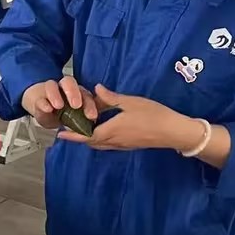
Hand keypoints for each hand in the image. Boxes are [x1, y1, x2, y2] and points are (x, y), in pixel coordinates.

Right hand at [21, 76, 98, 130]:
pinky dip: (43, 103)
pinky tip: (47, 109)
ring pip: (52, 85)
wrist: (43, 108)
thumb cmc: (64, 112)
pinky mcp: (38, 99)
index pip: (85, 94)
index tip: (91, 116)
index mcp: (77, 92)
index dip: (89, 104)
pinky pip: (40, 98)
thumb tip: (98, 120)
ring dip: (55, 95)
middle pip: (68, 82)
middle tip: (76, 105)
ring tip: (58, 106)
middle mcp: (63, 88)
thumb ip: (88, 115)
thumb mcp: (78, 116)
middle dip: (73, 92)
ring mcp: (49, 91)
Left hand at [56, 85, 206, 151]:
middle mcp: (114, 141)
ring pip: (100, 145)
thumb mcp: (131, 102)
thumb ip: (111, 97)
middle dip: (78, 137)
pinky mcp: (129, 146)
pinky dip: (100, 139)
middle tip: (68, 129)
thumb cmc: (153, 115)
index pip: (86, 136)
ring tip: (81, 130)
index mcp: (111, 130)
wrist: (174, 132)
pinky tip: (101, 130)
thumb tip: (96, 88)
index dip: (72, 136)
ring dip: (89, 139)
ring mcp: (122, 145)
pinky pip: (108, 145)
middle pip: (91, 142)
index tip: (60, 134)